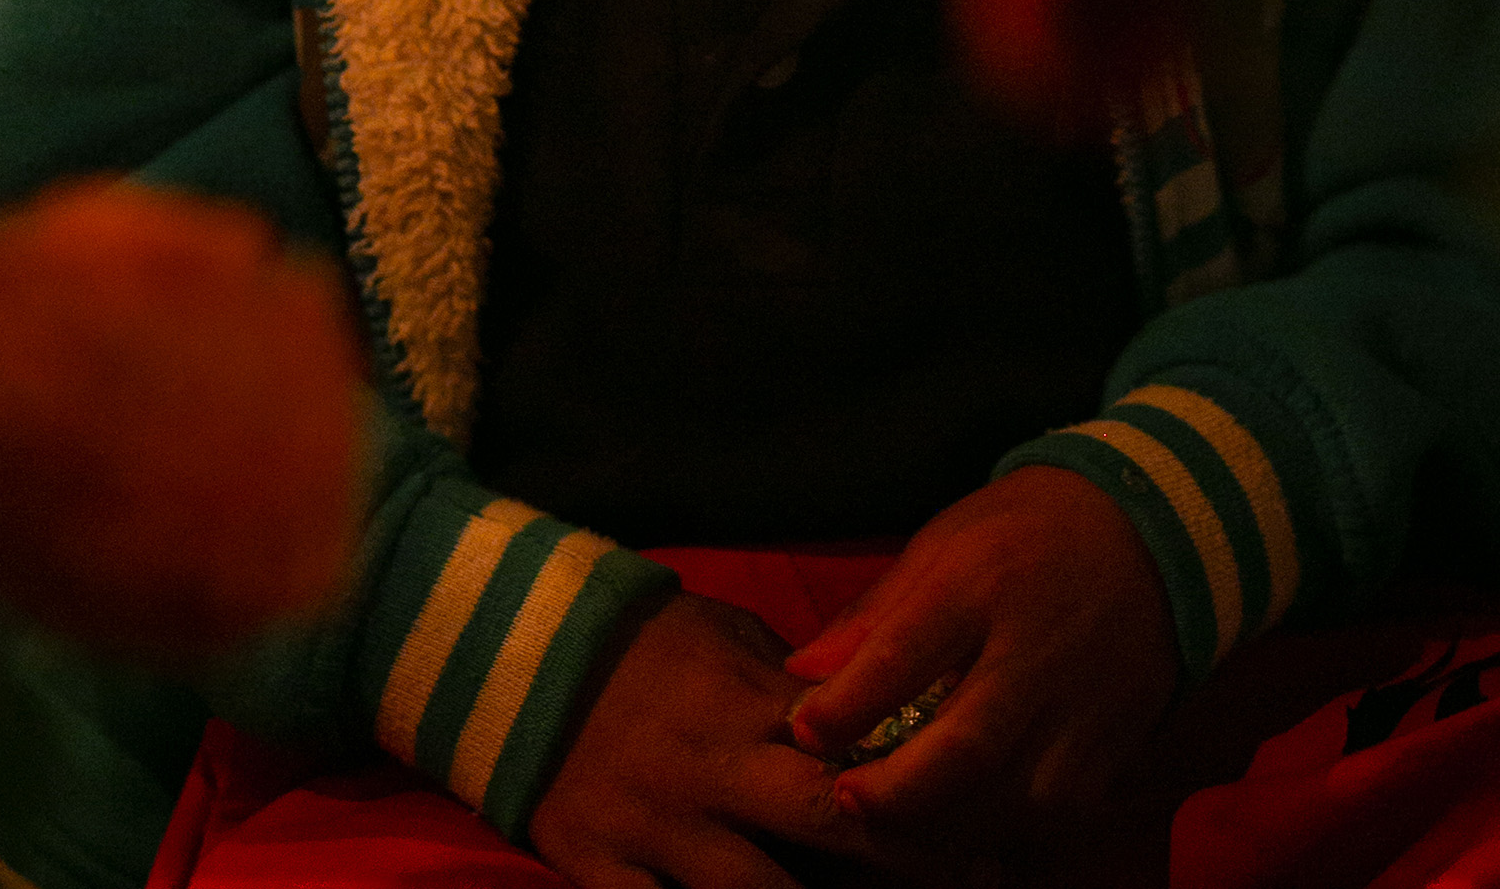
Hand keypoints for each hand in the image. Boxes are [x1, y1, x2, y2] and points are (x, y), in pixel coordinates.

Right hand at [530, 591, 936, 887]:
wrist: (515, 655)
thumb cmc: (641, 643)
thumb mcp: (724, 635)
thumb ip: (793, 681)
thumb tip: (874, 708)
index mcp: (747, 701)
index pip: (853, 743)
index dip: (918, 779)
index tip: (983, 812)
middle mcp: (712, 768)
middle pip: (826, 818)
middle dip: (901, 856)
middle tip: (973, 877)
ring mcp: (658, 827)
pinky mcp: (603, 871)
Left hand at [782, 467, 1179, 859]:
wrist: (1149, 534)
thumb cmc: (1026, 532)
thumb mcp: (944, 541)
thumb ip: (875, 612)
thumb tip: (803, 672)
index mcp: (984, 581)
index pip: (905, 654)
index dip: (847, 704)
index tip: (804, 731)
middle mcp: (1036, 649)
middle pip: (965, 747)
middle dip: (896, 791)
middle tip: (844, 800)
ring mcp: (1081, 706)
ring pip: (1009, 799)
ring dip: (942, 824)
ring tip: (891, 820)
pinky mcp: (1111, 747)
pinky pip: (1050, 813)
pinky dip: (998, 829)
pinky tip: (957, 823)